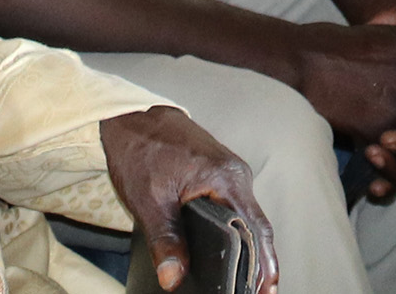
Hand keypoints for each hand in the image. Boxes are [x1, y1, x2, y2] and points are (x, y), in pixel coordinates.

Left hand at [98, 107, 279, 293]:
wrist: (130, 118)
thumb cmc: (139, 151)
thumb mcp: (149, 201)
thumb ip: (165, 241)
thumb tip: (173, 278)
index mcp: (226, 177)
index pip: (255, 228)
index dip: (263, 264)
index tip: (265, 291)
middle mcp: (236, 174)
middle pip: (256, 226)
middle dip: (258, 262)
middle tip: (255, 293)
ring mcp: (230, 173)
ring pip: (246, 217)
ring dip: (248, 248)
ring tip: (247, 282)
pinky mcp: (221, 175)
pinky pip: (235, 207)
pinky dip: (236, 231)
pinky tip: (231, 253)